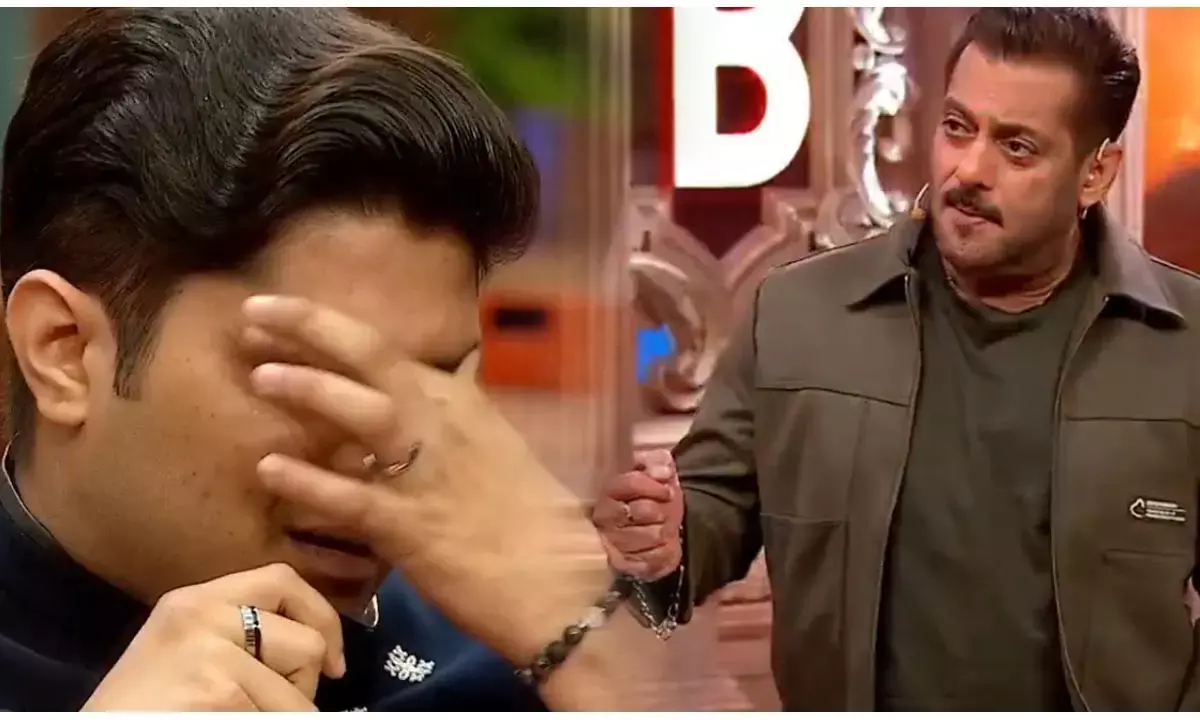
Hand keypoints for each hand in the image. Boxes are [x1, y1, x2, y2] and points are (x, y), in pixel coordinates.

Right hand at [83, 564, 344, 710]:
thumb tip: (320, 647)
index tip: (333, 662)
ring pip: (300, 695)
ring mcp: (210, 653)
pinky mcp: (216, 692)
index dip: (322, 618)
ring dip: (284, 716)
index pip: (283, 579)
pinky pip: (278, 718)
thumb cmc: (142, 707)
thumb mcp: (186, 649)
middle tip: (272, 707)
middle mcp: (203, 614)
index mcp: (195, 599)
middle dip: (303, 684)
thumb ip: (240, 633)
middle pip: (308, 642)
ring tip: (236, 717)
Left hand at [241, 296, 611, 667]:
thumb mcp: (492, 448)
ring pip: (360, 413)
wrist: (557, 582)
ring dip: (307, 389)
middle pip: (368, 358)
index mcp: (459, 401)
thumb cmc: (530, 518)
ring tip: (258, 377)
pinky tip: (268, 468)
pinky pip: (349, 497)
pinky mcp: (409, 525)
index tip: (278, 311)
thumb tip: (419, 392)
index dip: (323, 326)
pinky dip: (307, 482)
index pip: (383, 348)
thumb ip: (448, 419)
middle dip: (307, 329)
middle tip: (251, 312)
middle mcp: (440, 421)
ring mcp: (425, 470)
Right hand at [592, 449, 682, 580]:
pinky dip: (666, 549)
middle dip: (662, 509)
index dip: (656, 486)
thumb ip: (658, 463)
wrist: (654, 527)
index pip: (631, 482)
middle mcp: (604, 518)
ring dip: (665, 530)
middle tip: (663, 511)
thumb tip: (663, 472)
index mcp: (608, 491)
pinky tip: (660, 544)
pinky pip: (656, 557)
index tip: (667, 490)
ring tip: (661, 527)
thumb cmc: (652, 496)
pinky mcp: (626, 565)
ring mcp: (613, 543)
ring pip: (653, 535)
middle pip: (644, 510)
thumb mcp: (655, 470)